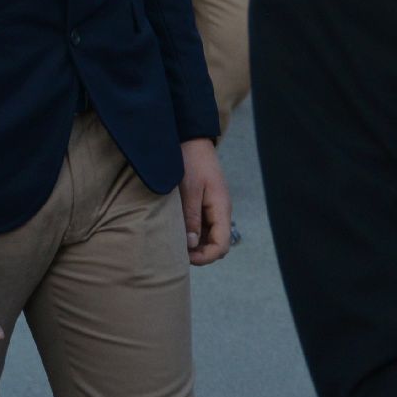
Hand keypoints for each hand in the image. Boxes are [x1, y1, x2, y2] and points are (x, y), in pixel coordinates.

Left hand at [179, 138, 231, 266]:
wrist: (191, 139)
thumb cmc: (190, 161)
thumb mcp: (189, 189)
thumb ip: (191, 217)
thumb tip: (191, 244)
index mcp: (221, 208)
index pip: (222, 245)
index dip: (206, 257)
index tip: (185, 257)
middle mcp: (221, 211)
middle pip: (217, 244)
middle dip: (200, 253)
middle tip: (177, 252)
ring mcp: (213, 208)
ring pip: (209, 237)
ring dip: (196, 244)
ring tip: (174, 243)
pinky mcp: (205, 204)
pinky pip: (203, 226)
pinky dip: (193, 233)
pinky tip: (177, 231)